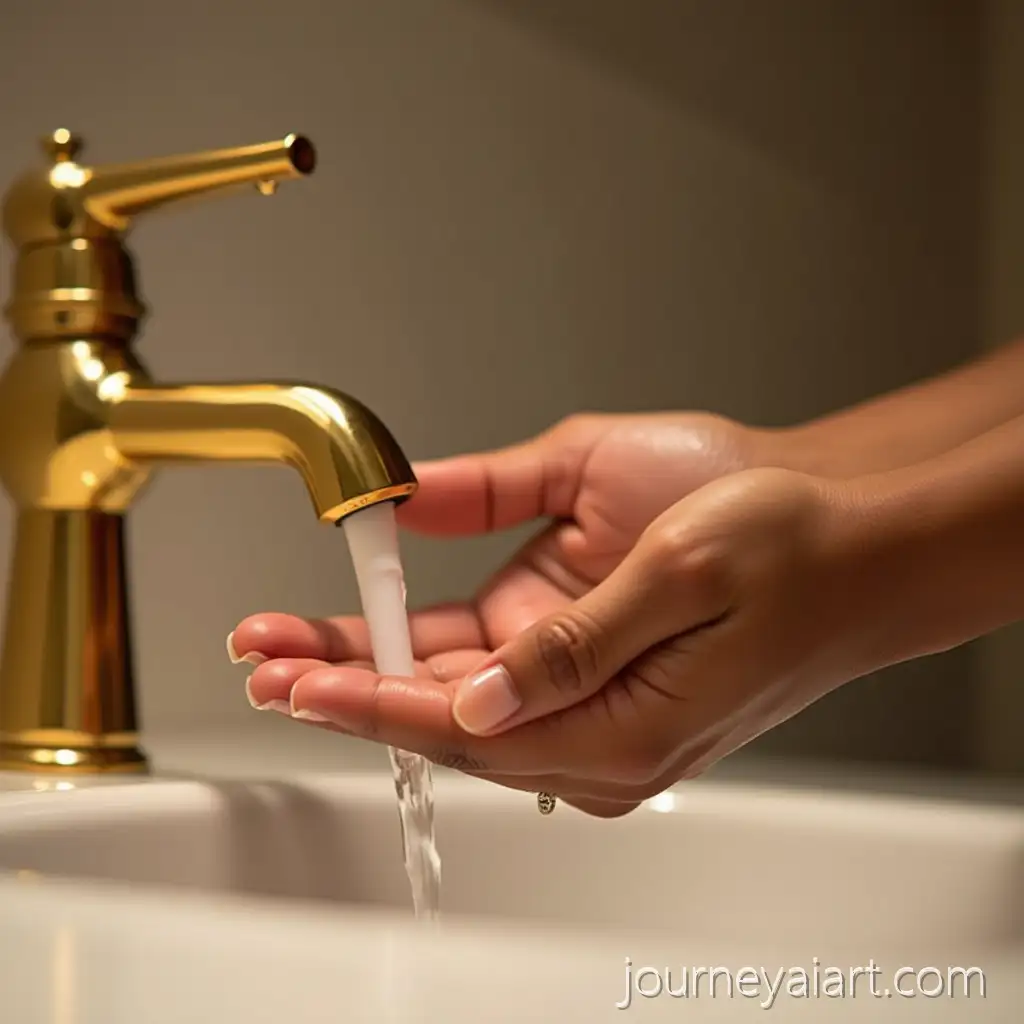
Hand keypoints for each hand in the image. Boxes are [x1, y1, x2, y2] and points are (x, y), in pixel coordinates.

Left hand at [231, 413, 827, 815]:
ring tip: (293, 644)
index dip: (368, 700)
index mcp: (622, 724)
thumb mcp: (679, 570)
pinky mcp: (595, 674)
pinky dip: (428, 651)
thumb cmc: (787, 545)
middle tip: (263, 657)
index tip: (294, 678)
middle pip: (445, 719)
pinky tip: (377, 631)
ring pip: (459, 698)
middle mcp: (601, 732)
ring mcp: (595, 705)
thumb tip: (474, 695)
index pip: (462, 725)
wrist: (850, 537)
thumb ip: (573, 639)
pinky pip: (496, 672)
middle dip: (348, 685)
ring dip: (376, 667)